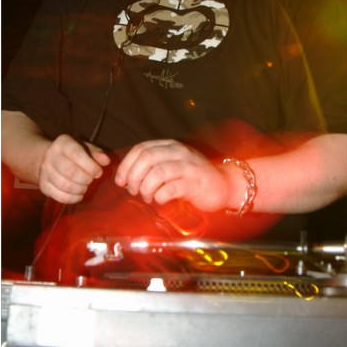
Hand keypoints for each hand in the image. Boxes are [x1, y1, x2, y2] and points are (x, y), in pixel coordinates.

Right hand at [38, 134, 110, 203]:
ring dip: (80, 189)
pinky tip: (79, 195)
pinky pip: (59, 196)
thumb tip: (106, 161)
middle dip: (86, 179)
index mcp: (63, 143)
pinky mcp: (43, 185)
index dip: (91, 166)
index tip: (99, 172)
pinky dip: (73, 198)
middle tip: (91, 179)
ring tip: (85, 186)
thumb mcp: (85, 148)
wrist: (49, 158)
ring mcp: (45, 171)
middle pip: (70, 172)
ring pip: (64, 185)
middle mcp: (51, 156)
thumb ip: (97, 153)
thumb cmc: (73, 153)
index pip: (76, 154)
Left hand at [115, 139, 232, 211]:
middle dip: (133, 176)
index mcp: (170, 146)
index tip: (121, 181)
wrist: (225, 185)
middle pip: (146, 158)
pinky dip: (160, 196)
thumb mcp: (172, 166)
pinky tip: (159, 200)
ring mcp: (188, 166)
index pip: (140, 149)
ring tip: (147, 197)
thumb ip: (152, 167)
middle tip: (133, 190)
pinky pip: (170, 188)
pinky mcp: (195, 183)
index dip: (126, 165)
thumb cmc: (194, 178)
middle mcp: (179, 152)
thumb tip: (126, 178)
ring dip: (146, 188)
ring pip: (157, 172)